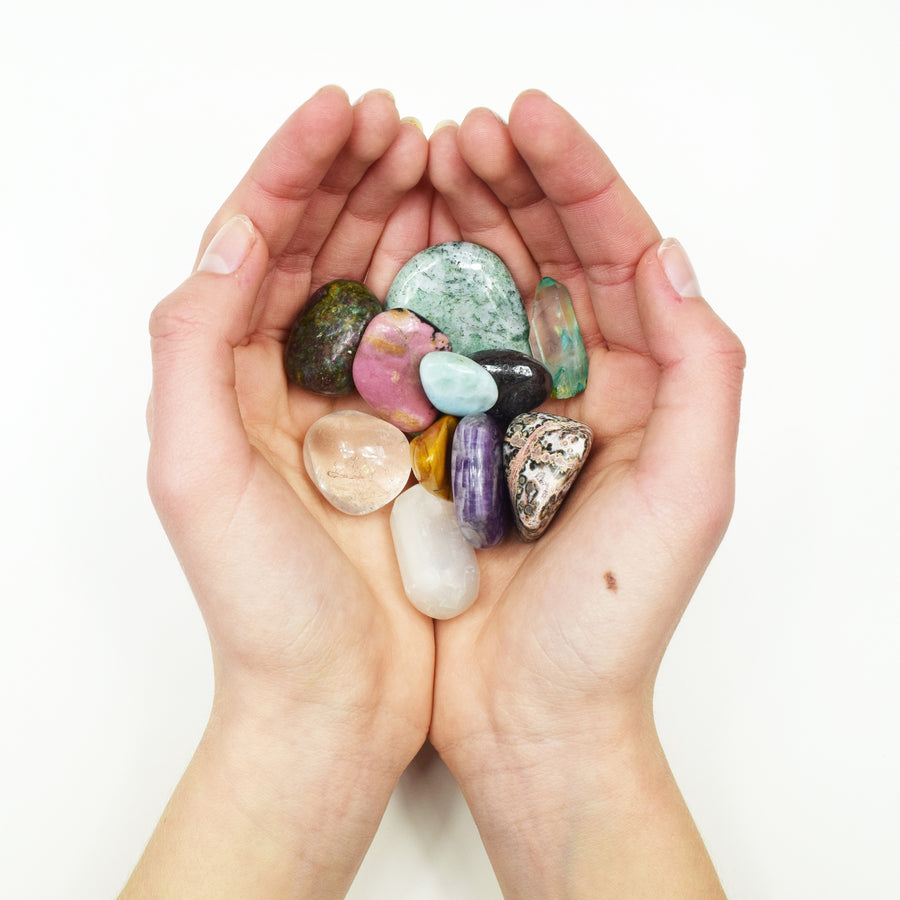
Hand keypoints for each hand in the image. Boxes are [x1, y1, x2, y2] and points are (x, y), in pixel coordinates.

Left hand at [128, 87, 432, 896]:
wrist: (338, 699)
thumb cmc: (265, 609)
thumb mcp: (197, 479)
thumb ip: (191, 350)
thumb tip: (230, 237)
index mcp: (226, 378)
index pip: (251, 244)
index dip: (292, 168)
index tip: (342, 112)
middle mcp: (284, 380)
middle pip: (315, 248)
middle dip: (353, 176)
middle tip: (404, 126)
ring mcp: (351, 404)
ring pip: (374, 283)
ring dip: (401, 216)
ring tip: (439, 164)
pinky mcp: (409, 437)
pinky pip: (428, 341)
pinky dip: (444, 288)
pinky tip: (469, 250)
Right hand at [427, 93, 744, 896]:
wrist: (530, 714)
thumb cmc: (609, 623)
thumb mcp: (691, 495)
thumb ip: (705, 369)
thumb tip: (670, 254)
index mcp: (649, 388)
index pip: (620, 253)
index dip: (578, 177)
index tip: (526, 119)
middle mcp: (583, 389)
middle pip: (552, 257)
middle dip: (512, 183)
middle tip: (461, 132)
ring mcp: (513, 412)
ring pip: (490, 292)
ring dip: (461, 222)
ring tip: (424, 166)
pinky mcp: (454, 445)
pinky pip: (437, 350)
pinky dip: (417, 296)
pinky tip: (391, 252)